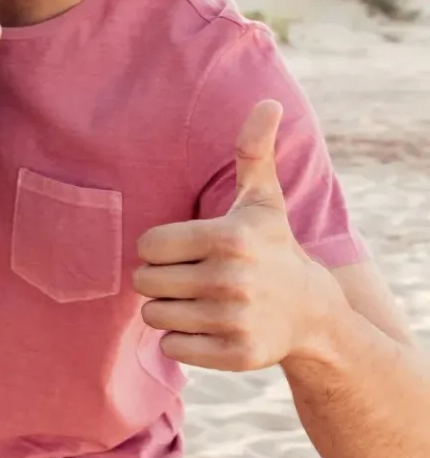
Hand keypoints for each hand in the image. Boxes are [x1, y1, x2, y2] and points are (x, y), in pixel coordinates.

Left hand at [135, 100, 343, 369]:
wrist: (313, 314)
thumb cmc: (272, 248)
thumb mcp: (263, 200)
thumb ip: (254, 151)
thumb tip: (267, 102)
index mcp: (228, 238)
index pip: (147, 245)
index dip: (160, 248)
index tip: (187, 249)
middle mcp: (231, 279)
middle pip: (145, 281)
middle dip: (161, 279)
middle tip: (193, 277)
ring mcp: (233, 320)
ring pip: (154, 316)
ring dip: (170, 311)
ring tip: (202, 301)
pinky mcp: (234, 355)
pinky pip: (171, 348)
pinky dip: (182, 341)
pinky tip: (210, 327)